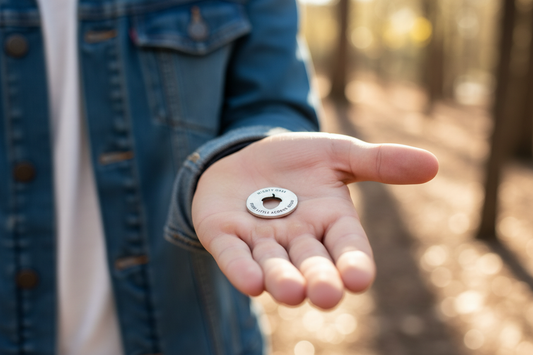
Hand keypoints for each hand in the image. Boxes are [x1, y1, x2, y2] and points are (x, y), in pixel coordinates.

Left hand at [192, 132, 437, 308]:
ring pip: (273, 265)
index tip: (360, 279)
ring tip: (292, 293)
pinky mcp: (225, 235)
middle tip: (326, 295)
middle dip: (319, 279)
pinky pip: (233, 256)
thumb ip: (379, 162)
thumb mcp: (338, 153)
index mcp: (330, 222)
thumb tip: (433, 163)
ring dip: (282, 280)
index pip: (347, 246)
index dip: (354, 263)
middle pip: (312, 263)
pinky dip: (241, 269)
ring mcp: (260, 241)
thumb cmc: (297, 160)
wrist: (246, 154)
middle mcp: (298, 239)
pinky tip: (250, 282)